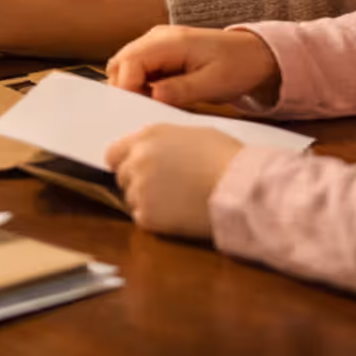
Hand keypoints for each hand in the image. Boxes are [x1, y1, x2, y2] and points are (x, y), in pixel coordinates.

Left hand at [105, 124, 243, 239]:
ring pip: (132, 199)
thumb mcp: (193, 135)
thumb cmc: (226, 158)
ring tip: (178, 202)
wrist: (240, 187)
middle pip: (123, 177)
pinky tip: (179, 214)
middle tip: (167, 190)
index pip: (114, 153)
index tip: (139, 171)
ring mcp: (140, 188)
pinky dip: (157, 220)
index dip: (126, 163)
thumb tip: (157, 152)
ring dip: (148, 202)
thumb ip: (165, 142)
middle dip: (139, 183)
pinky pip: (142, 219)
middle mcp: (137, 160)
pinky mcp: (147, 215)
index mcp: (148, 136)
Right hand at [106, 26, 281, 107]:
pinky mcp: (160, 54)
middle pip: (120, 63)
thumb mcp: (213, 83)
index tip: (136, 111)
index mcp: (169, 41)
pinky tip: (157, 99)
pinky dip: (140, 85)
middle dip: (125, 89)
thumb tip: (152, 96)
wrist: (257, 55)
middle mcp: (157, 38)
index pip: (129, 62)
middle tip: (144, 111)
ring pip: (125, 67)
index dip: (127, 88)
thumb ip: (181, 90)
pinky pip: (138, 69)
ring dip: (131, 88)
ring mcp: (157, 44)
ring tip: (151, 106)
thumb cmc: (238, 67)